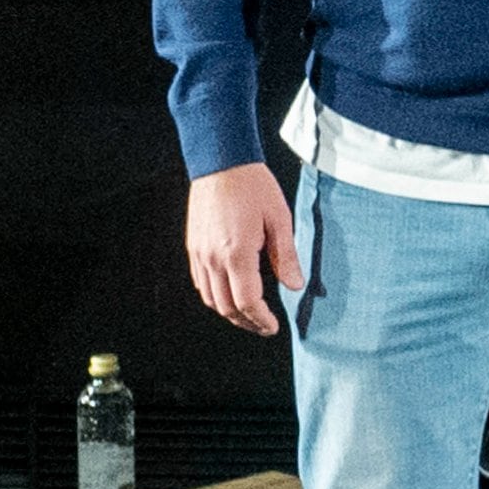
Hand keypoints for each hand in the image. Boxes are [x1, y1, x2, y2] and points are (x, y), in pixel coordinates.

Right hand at [185, 164, 303, 335]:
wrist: (222, 162)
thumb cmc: (253, 186)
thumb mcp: (280, 220)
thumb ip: (286, 257)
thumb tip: (295, 286)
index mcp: (237, 253)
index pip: (247, 301)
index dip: (261, 319)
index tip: (273, 326)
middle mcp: (213, 257)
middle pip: (226, 306)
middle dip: (246, 322)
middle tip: (264, 326)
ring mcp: (199, 253)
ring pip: (210, 298)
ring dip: (230, 312)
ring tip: (249, 315)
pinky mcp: (193, 246)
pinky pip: (200, 282)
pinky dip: (215, 295)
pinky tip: (230, 293)